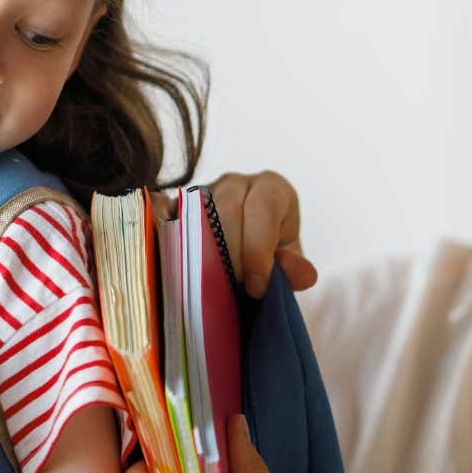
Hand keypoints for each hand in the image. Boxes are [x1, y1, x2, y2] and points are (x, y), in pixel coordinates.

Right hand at [160, 171, 317, 297]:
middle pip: (228, 210)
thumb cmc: (270, 251)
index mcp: (271, 188)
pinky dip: (175, 247)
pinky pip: (169, 221)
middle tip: (235, 289)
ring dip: (204, 255)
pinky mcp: (176, 206)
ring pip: (197, 215)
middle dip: (232, 256)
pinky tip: (183, 274)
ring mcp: (203, 191)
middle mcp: (236, 182)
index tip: (257, 288)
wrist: (245, 246)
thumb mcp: (289, 260)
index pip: (262, 209)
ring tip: (213, 286)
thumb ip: (296, 268)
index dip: (258, 249)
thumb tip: (301, 274)